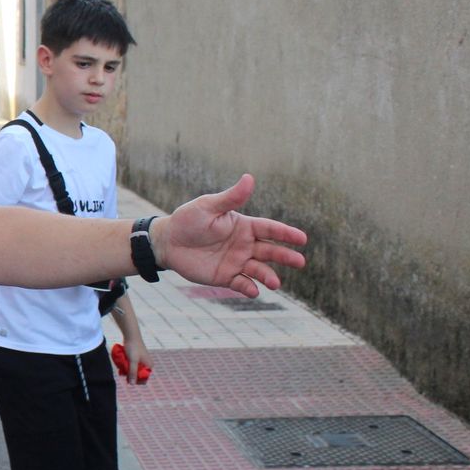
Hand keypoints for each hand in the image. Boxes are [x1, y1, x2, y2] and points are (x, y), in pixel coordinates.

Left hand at [111, 341, 151, 383]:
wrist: (131, 335)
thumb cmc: (133, 348)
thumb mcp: (132, 361)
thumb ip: (132, 372)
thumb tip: (132, 384)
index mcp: (149, 366)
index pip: (143, 379)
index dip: (135, 380)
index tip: (127, 376)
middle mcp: (146, 365)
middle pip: (137, 375)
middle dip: (129, 373)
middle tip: (123, 369)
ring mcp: (141, 361)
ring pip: (133, 370)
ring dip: (127, 369)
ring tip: (122, 363)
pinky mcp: (136, 358)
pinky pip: (131, 365)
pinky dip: (126, 364)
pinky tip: (122, 361)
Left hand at [158, 175, 306, 296]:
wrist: (167, 242)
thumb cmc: (188, 220)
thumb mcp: (208, 206)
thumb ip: (230, 198)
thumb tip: (249, 178)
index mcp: (244, 226)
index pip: (270, 229)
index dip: (286, 233)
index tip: (302, 239)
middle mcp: (245, 245)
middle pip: (270, 251)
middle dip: (285, 256)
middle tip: (300, 262)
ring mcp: (236, 262)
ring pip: (259, 270)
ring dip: (268, 276)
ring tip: (275, 283)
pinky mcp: (225, 277)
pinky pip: (241, 283)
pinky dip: (248, 288)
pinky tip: (254, 291)